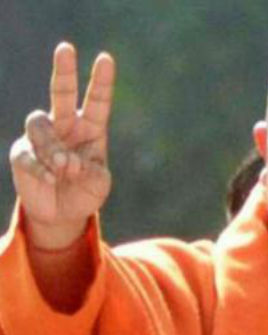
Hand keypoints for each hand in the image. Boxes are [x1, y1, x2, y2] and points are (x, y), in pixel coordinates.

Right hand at [9, 42, 114, 248]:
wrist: (63, 214)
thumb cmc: (85, 192)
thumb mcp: (98, 184)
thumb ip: (90, 171)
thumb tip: (66, 161)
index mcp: (91, 130)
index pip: (97, 101)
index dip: (101, 81)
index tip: (105, 59)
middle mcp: (65, 127)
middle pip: (61, 93)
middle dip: (64, 70)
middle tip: (65, 48)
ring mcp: (42, 139)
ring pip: (40, 125)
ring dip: (53, 148)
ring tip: (64, 168)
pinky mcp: (22, 154)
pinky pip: (28, 154)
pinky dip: (41, 169)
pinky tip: (51, 179)